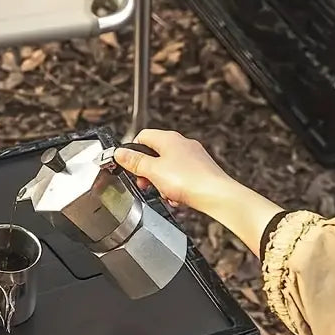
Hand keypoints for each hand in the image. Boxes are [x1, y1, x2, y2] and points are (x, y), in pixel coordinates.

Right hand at [114, 129, 231, 212]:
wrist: (215, 195)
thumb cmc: (189, 180)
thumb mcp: (153, 171)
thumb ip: (134, 162)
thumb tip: (119, 153)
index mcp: (169, 139)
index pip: (142, 136)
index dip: (132, 151)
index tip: (128, 165)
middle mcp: (182, 144)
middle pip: (154, 154)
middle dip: (147, 171)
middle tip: (145, 183)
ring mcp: (193, 157)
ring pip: (167, 168)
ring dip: (161, 182)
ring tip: (163, 192)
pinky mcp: (200, 171)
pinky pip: (180, 177)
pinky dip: (175, 187)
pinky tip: (176, 197)